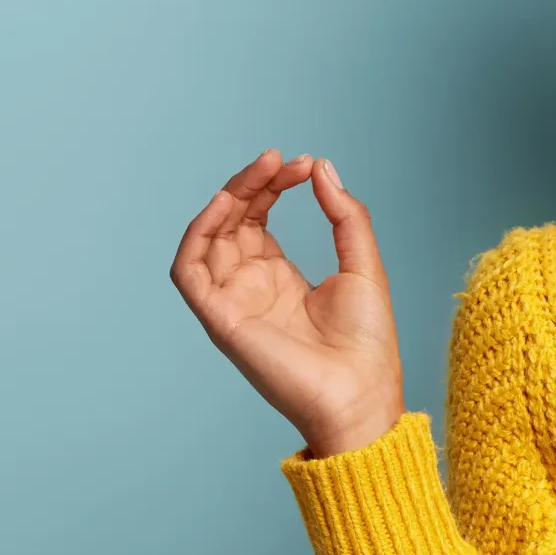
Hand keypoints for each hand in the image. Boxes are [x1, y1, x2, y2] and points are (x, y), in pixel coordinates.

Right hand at [170, 148, 405, 457]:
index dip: (273, 185)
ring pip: (207, 237)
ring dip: (228, 197)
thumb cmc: (366, 344)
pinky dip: (198, 234)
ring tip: (262, 169)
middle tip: (281, 160)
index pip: (257, 219)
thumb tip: (322, 167)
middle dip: (252, 183)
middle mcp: (249, 287)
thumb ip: (345, 216)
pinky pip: (189, 271)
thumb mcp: (363, 265)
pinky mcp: (221, 319)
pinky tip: (226, 203)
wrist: (362, 394)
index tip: (305, 164)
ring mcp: (233, 302)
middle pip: (230, 221)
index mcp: (278, 278)